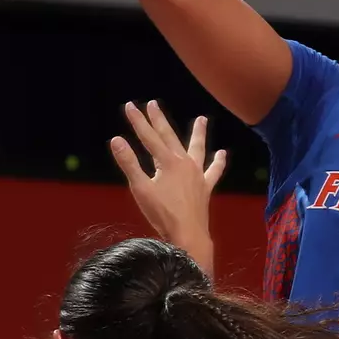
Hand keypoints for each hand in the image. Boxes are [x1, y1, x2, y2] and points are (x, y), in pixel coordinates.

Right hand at [110, 102, 225, 256]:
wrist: (188, 234)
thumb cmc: (162, 214)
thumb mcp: (140, 189)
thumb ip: (129, 163)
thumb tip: (116, 140)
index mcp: (167, 162)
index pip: (149, 137)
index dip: (138, 121)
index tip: (130, 106)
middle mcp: (184, 163)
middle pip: (170, 136)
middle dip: (159, 120)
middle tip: (152, 103)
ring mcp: (197, 174)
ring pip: (197, 148)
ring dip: (198, 133)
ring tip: (203, 119)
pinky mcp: (205, 187)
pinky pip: (213, 171)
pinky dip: (218, 162)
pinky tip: (222, 154)